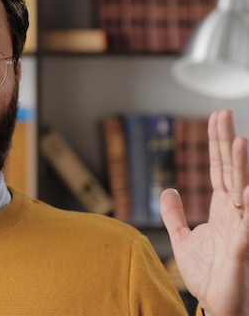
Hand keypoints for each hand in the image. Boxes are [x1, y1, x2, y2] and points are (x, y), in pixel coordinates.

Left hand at [161, 109, 248, 315]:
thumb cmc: (207, 275)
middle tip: (222, 113)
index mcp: (221, 209)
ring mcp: (241, 228)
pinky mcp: (243, 248)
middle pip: (230, 171)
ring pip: (243, 191)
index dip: (216, 144)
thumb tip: (168, 189)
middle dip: (226, 142)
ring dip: (242, 168)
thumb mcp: (182, 239)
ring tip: (239, 141)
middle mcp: (234, 213)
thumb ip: (174, 214)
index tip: (214, 118)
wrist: (217, 305)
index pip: (218, 168)